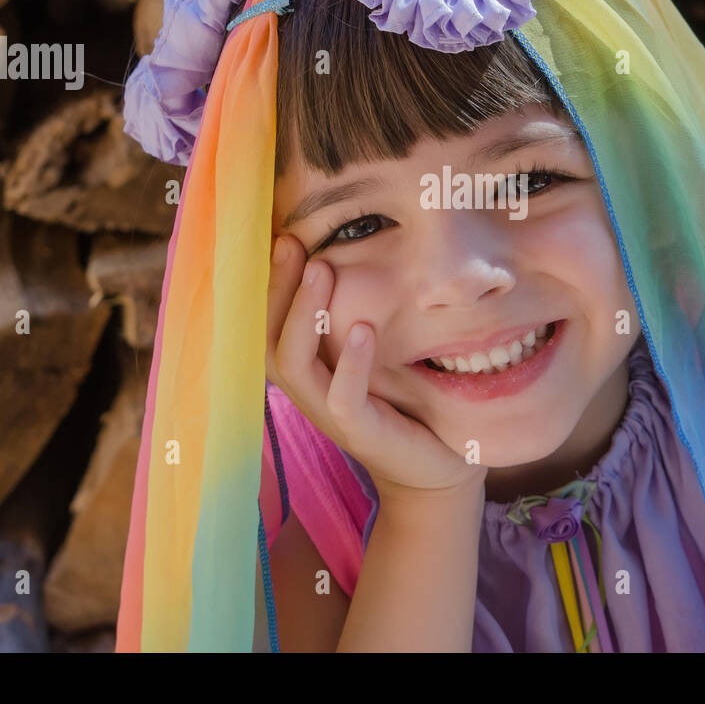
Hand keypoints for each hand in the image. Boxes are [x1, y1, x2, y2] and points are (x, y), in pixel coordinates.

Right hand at [266, 235, 486, 500]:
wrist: (438, 467)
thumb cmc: (405, 403)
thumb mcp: (374, 354)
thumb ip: (355, 318)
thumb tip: (349, 257)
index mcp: (307, 371)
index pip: (267, 325)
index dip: (268, 284)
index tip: (281, 237)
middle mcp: (308, 391)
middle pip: (266, 339)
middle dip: (276, 288)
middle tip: (291, 242)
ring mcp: (329, 414)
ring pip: (293, 365)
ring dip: (304, 314)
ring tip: (321, 269)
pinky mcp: (360, 432)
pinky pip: (341, 397)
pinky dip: (349, 362)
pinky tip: (361, 328)